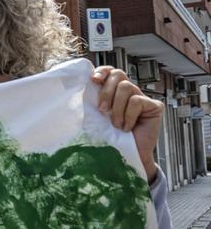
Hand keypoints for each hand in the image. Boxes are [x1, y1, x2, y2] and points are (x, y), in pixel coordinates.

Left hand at [92, 66, 162, 180]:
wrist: (125, 157)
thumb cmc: (110, 138)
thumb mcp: (96, 118)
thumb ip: (92, 103)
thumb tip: (74, 89)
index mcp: (114, 92)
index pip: (110, 72)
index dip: (103, 71)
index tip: (93, 80)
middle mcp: (129, 92)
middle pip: (119, 75)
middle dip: (107, 91)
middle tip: (102, 110)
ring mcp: (143, 98)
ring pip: (126, 87)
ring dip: (117, 108)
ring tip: (116, 124)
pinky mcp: (154, 106)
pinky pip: (137, 101)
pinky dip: (129, 116)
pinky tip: (127, 127)